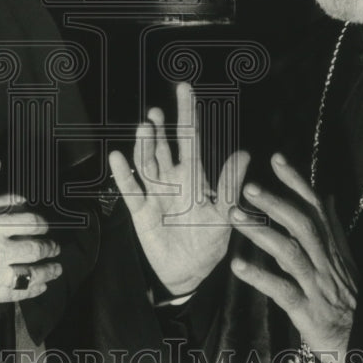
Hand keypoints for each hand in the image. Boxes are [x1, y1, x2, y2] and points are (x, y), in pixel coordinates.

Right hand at [0, 157, 61, 304]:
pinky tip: (39, 286)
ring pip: (31, 274)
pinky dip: (32, 290)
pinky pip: (17, 293)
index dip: (43, 224)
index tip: (45, 225)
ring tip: (55, 269)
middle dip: (49, 247)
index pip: (30, 223)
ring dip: (48, 271)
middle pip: (36, 249)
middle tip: (55, 247)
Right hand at [109, 82, 249, 296]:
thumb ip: (229, 186)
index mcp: (195, 175)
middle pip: (164, 145)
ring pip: (147, 162)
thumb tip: (244, 153)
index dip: (188, 114)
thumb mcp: (225, 216)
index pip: (191, 138)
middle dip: (161, 127)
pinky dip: (124, 173)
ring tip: (146, 126)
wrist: (189, 273)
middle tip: (157, 110)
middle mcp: (172, 178)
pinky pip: (130, 189)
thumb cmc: (210, 243)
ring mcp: (155, 192)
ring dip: (145, 145)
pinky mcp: (140, 210)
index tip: (185, 89)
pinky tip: (118, 157)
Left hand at [230, 152, 356, 362]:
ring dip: (261, 233)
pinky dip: (260, 277)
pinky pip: (282, 291)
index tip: (276, 158)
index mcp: (331, 247)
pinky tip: (237, 266)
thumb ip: (333, 227)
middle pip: (302, 225)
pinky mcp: (308, 311)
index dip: (297, 181)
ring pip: (290, 253)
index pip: (315, 207)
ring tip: (234, 217)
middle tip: (248, 186)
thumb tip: (327, 194)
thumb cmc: (346, 297)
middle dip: (276, 203)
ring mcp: (316, 285)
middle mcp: (325, 261)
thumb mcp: (344, 259)